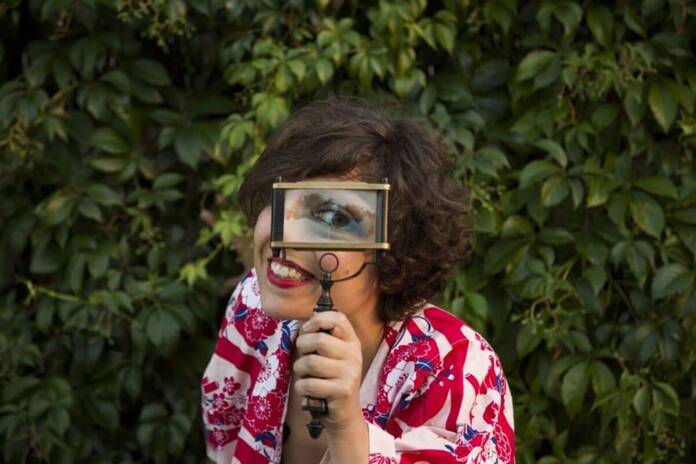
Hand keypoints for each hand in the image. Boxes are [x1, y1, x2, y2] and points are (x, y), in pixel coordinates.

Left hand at [293, 310, 364, 434]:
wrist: (344, 414)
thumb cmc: (330, 380)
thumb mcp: (331, 356)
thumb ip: (320, 338)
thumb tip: (302, 325)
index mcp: (351, 342)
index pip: (338, 318)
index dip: (318, 320)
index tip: (307, 329)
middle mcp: (354, 354)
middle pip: (318, 340)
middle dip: (302, 348)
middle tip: (304, 358)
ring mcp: (350, 373)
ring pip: (310, 362)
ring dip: (300, 370)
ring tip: (306, 376)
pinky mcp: (342, 390)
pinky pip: (309, 384)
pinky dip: (302, 388)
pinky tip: (309, 391)